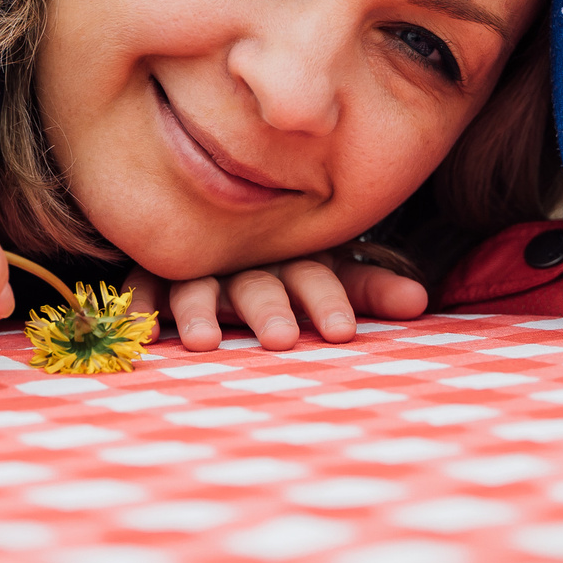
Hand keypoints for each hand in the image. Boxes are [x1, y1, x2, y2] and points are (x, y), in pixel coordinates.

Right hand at [126, 253, 430, 351]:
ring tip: (204, 342)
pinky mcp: (155, 272)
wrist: (215, 219)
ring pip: (199, 284)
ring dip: (199, 309)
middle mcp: (246, 260)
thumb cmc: (285, 265)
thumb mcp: (328, 276)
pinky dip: (140, 301)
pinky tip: (143, 322)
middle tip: (280, 339)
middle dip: (269, 308)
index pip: (317, 275)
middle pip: (258, 282)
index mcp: (294, 258)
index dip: (328, 300)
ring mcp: (199, 265)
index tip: (342, 330)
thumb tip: (421, 302)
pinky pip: (144, 283)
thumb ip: (369, 290)